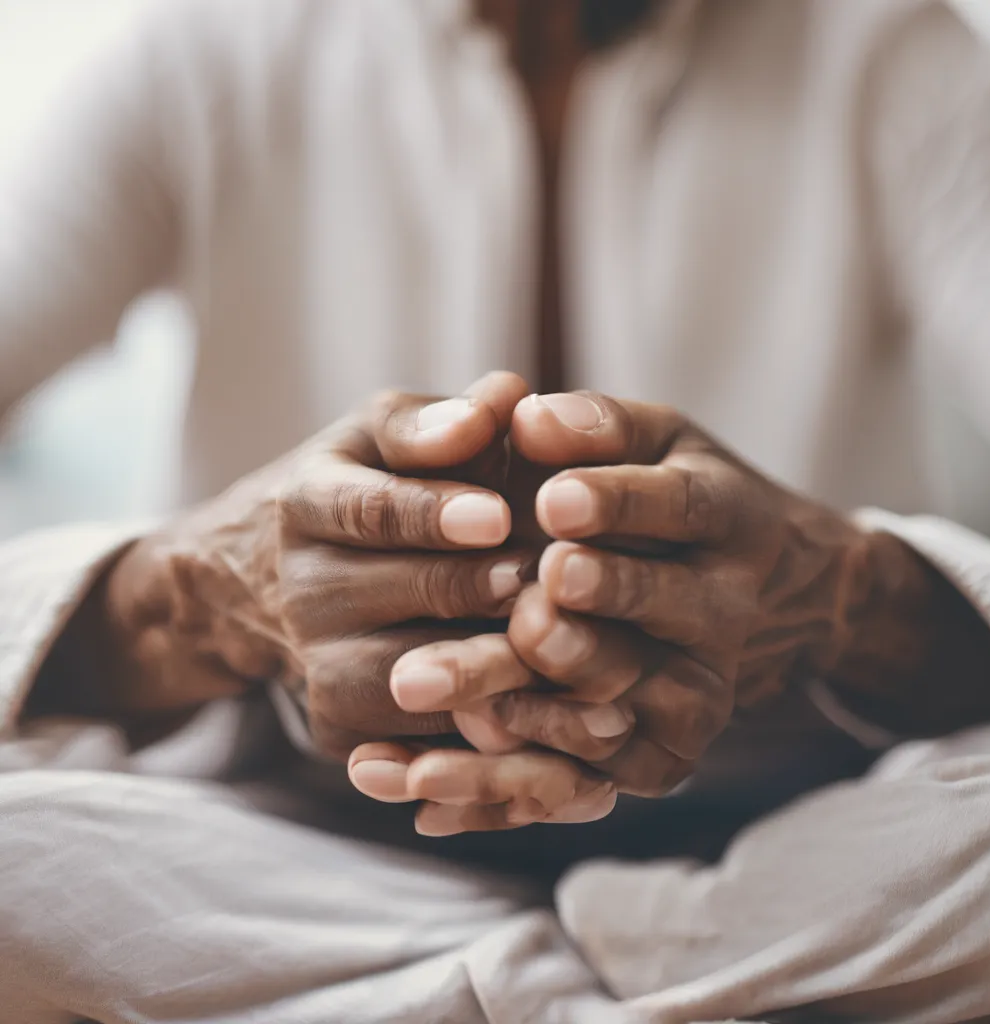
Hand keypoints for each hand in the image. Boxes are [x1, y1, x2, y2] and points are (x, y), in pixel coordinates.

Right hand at [33, 373, 541, 758]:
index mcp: (307, 501)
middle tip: (550, 581)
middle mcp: (300, 590)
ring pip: (407, 679)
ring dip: (489, 667)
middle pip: (397, 596)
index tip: (496, 515)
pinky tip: (547, 706)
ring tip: (563, 644)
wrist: (278, 580)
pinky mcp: (338, 727)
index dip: (431, 514)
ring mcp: (315, 666)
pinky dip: (478, 729)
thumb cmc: (362, 486)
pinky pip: (414, 740)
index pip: (368, 509)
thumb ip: (439, 421)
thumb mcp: (382, 437)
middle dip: (476, 590)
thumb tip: (506, 394)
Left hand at [380, 390, 989, 805]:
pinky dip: (514, 790)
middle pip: (659, 614)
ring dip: (544, 712)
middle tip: (524, 610)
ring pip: (623, 704)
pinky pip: (594, 776)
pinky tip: (430, 789)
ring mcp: (702, 689)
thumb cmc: (678, 497)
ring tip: (460, 717)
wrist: (766, 595)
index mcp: (731, 518)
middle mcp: (727, 611)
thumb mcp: (656, 442)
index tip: (551, 501)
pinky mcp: (667, 751)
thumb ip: (596, 426)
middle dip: (586, 616)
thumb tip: (522, 412)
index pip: (679, 507)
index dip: (619, 505)